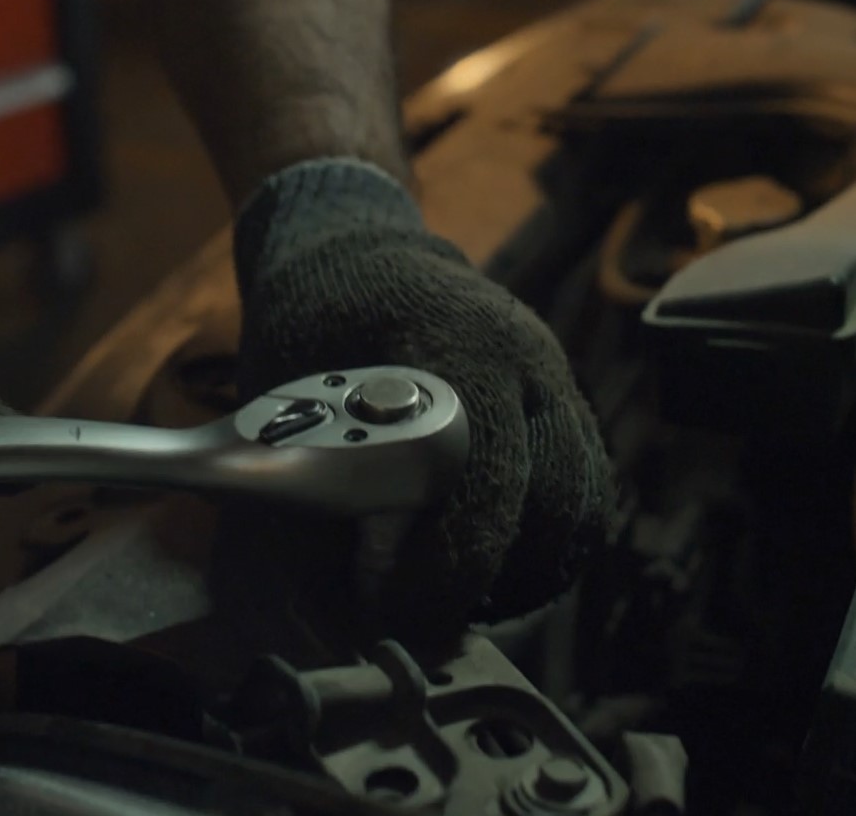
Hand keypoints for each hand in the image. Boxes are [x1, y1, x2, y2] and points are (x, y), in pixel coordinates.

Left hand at [234, 160, 612, 640]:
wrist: (356, 250)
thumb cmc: (311, 320)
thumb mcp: (284, 390)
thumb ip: (308, 482)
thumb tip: (332, 599)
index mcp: (458, 342)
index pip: (486, 473)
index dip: (447, 559)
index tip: (394, 603)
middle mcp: (525, 357)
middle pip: (551, 498)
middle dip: (489, 576)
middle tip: (423, 615)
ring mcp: (554, 376)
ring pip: (578, 502)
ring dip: (523, 568)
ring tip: (454, 598)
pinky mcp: (562, 401)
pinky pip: (580, 489)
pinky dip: (540, 542)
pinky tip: (485, 567)